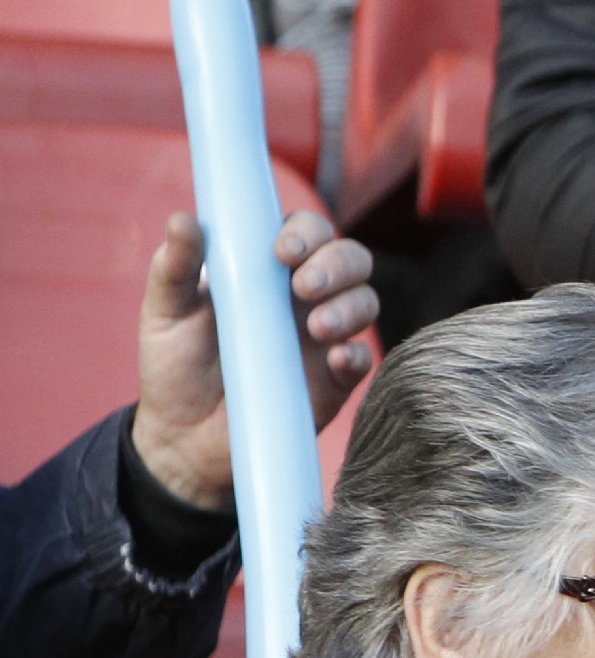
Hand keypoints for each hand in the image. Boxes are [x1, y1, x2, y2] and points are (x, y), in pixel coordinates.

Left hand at [129, 211, 378, 512]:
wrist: (183, 438)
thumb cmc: (174, 367)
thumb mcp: (165, 312)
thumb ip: (174, 267)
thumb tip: (183, 219)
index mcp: (267, 271)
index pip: (306, 232)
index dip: (306, 232)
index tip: (282, 251)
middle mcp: (304, 298)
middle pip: (351, 259)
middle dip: (337, 265)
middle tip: (304, 287)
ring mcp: (323, 339)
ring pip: (366, 302)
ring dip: (350, 307)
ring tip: (317, 328)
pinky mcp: (334, 381)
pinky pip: (364, 359)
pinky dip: (357, 354)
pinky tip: (336, 358)